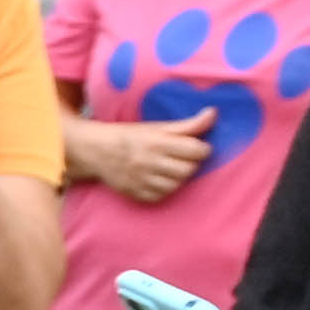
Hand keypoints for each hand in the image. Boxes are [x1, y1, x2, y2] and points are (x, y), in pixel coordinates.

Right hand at [65, 112, 214, 206]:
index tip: (196, 147)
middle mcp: (149, 162)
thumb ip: (188, 124)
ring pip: (176, 185)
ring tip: (171, 168)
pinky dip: (164, 189)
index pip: (196, 150)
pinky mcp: (135, 193)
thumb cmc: (131, 135)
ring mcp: (141, 180)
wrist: (96, 151)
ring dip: (178, 177)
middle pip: (188, 170)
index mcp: (157, 142)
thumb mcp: (157, 126)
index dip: (202, 149)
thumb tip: (213, 114)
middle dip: (190, 164)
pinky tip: (159, 179)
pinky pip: (161, 196)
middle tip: (182, 158)